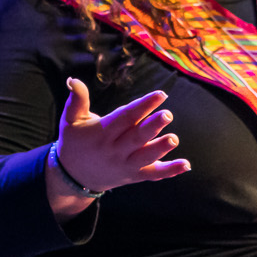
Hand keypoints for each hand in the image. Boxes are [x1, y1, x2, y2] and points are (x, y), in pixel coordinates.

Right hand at [48, 78, 189, 214]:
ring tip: (174, 138)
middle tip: (168, 114)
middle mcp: (114, 150)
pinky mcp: (133, 176)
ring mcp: (125, 165)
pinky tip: (186, 165)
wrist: (72, 176)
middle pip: (136, 138)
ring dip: (160, 149)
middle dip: (152, 126)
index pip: (125, 118)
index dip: (143, 106)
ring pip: (145, 157)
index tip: (160, 95)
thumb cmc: (74, 142)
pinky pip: (153, 175)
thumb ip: (77, 100)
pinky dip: (169, 171)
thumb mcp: (70, 120)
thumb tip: (73, 79)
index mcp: (102, 133)